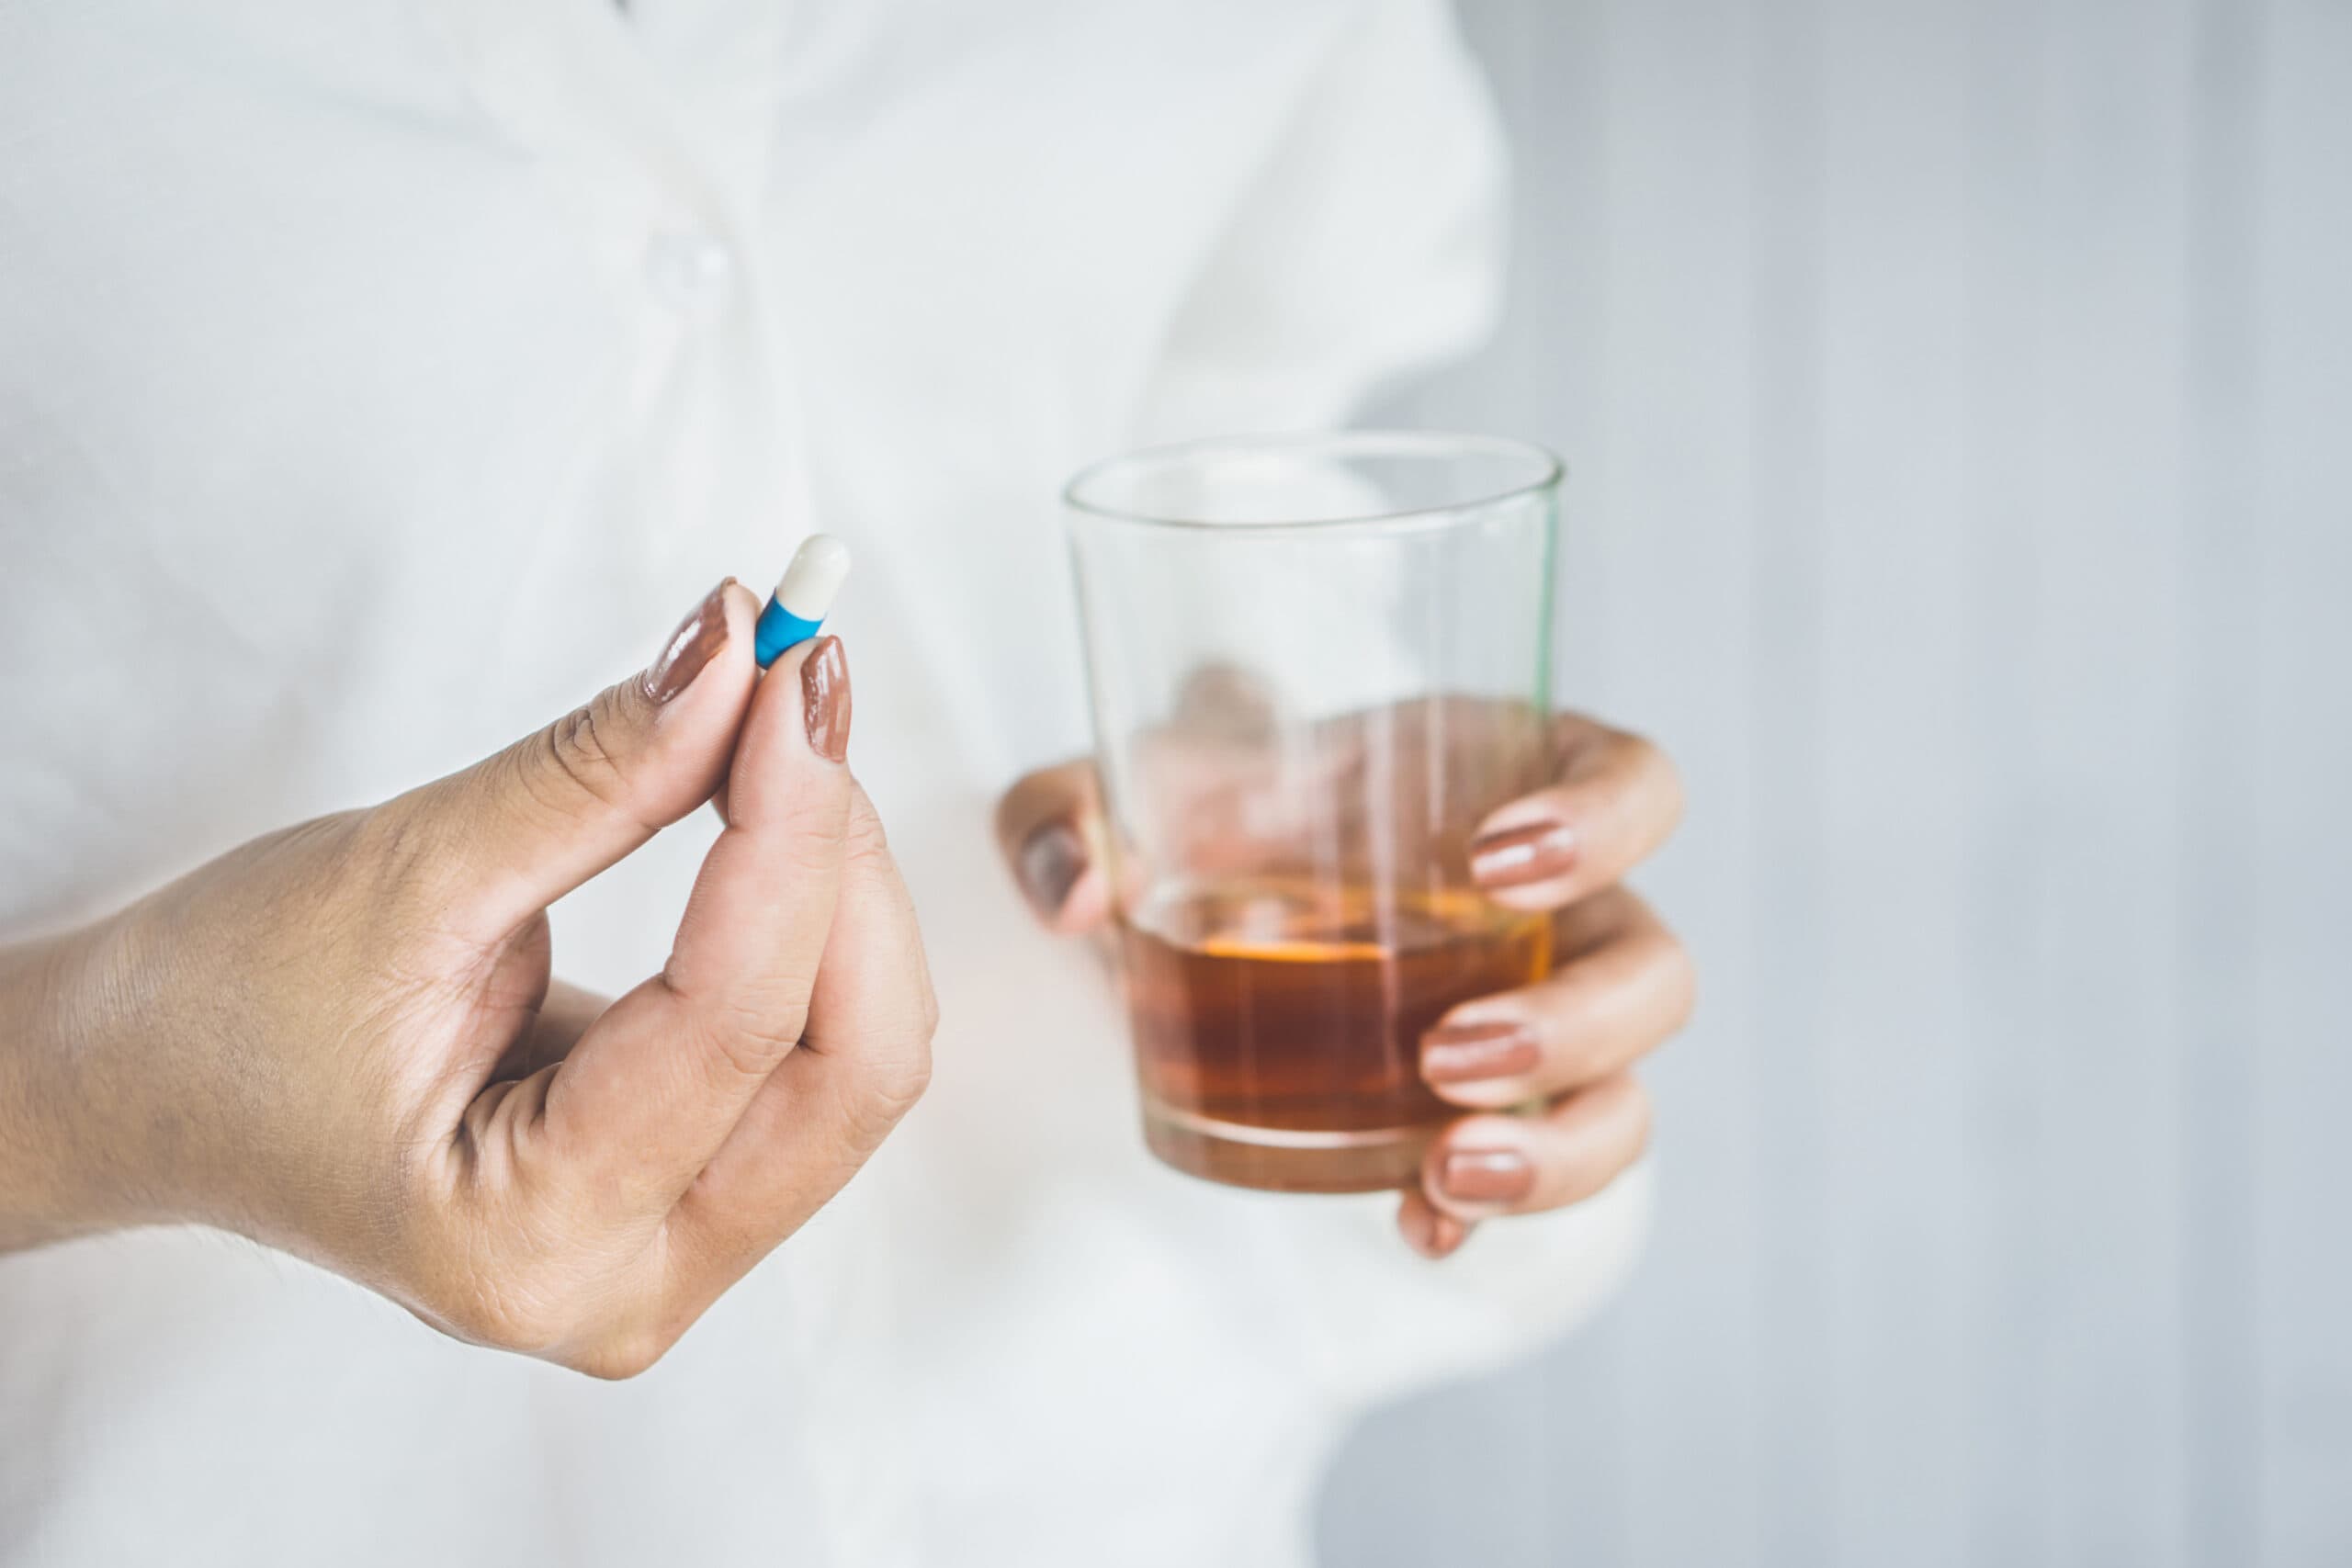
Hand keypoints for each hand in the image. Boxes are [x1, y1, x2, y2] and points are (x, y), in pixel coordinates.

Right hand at [0, 581, 935, 1374]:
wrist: (151, 1085)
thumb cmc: (229, 1009)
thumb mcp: (407, 873)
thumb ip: (598, 773)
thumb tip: (741, 657)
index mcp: (529, 1241)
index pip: (738, 1019)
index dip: (792, 826)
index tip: (792, 669)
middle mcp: (624, 1285)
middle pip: (849, 1066)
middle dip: (842, 867)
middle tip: (797, 695)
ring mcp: (669, 1249)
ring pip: (856, 1059)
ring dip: (840, 886)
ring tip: (774, 740)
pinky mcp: (690, 1190)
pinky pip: (816, 1052)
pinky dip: (811, 921)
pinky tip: (771, 818)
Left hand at [994, 708, 1686, 1258]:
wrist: (1204, 896)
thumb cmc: (1213, 811)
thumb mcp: (1129, 791)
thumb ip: (1069, 811)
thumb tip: (1073, 894)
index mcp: (1510, 783)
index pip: (1634, 781)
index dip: (1603, 820)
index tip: (1495, 862)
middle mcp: (1559, 907)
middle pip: (1653, 969)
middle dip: (1576, 1026)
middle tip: (1445, 1056)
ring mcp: (1540, 1017)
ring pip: (1626, 1091)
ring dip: (1560, 1145)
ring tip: (1448, 1170)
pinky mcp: (1495, 1110)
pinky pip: (1539, 1167)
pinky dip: (1489, 1211)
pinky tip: (1419, 1228)